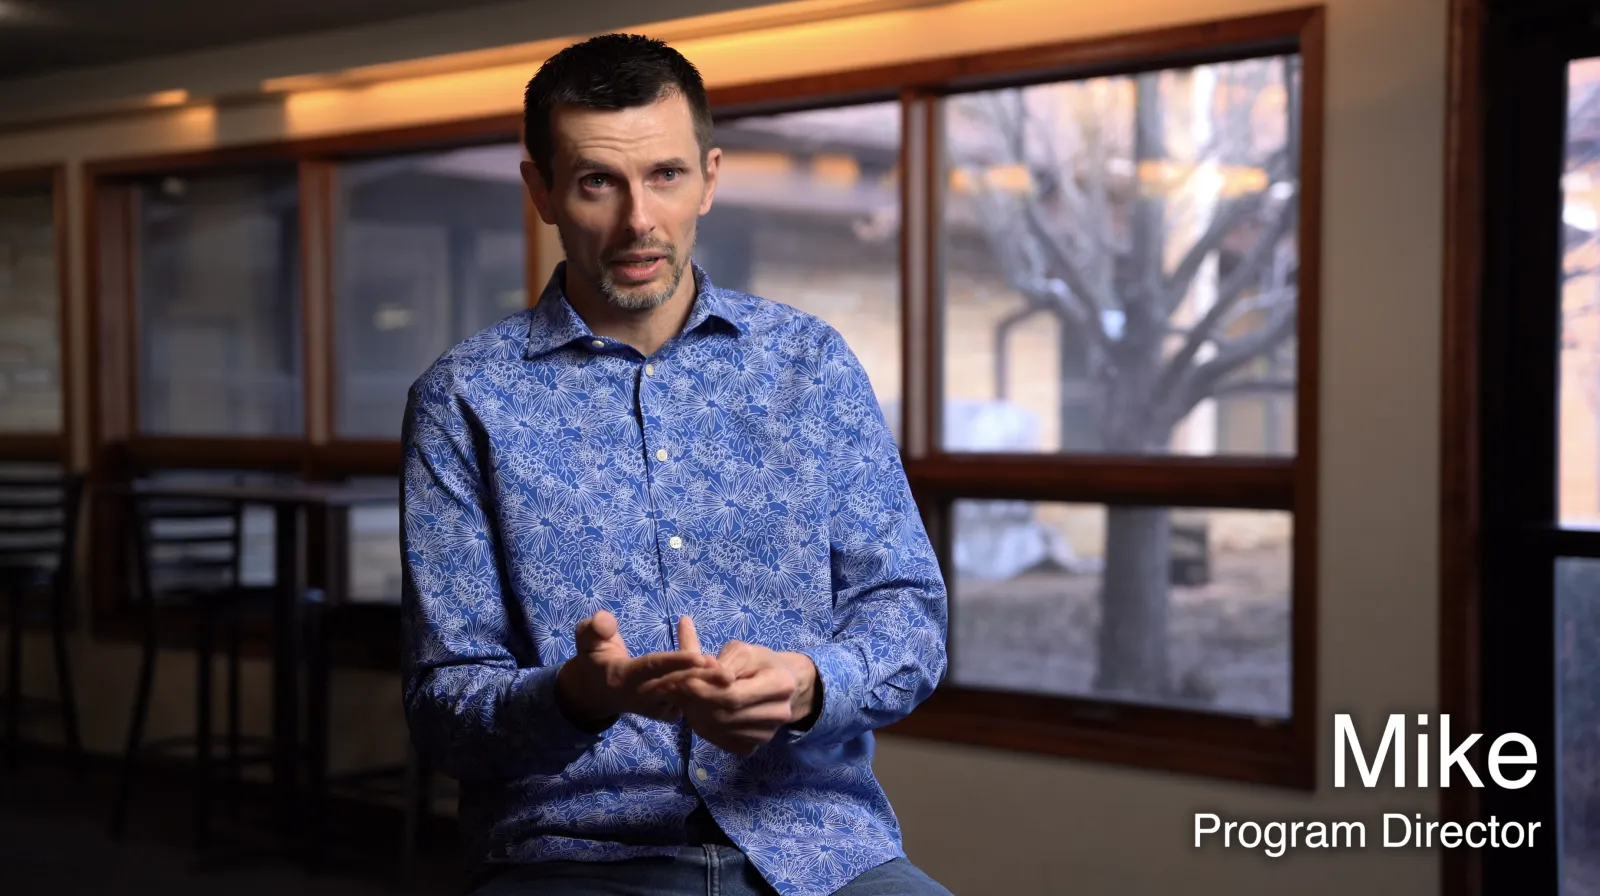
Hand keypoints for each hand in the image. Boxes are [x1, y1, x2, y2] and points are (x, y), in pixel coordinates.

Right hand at [555, 610, 713, 728]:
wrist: (597, 691)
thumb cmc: (594, 659)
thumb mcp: (586, 640)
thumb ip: (593, 628)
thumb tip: (605, 620)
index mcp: (623, 677)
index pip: (653, 667)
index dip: (675, 662)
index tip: (700, 656)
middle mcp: (641, 696)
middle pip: (675, 687)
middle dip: (701, 681)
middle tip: (728, 673)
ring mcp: (655, 707)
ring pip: (685, 697)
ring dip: (707, 690)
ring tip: (732, 678)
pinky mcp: (666, 712)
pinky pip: (688, 702)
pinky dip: (705, 694)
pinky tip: (726, 685)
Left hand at [640, 618, 818, 756]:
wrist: (782, 685)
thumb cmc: (760, 662)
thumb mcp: (743, 651)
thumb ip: (720, 661)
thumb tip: (698, 664)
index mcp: (781, 684)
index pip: (734, 695)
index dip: (705, 690)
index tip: (682, 681)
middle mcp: (779, 714)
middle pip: (726, 714)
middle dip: (696, 703)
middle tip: (673, 691)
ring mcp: (767, 735)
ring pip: (722, 729)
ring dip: (697, 716)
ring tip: (682, 699)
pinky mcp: (754, 746)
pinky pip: (724, 742)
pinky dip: (706, 728)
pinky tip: (698, 714)